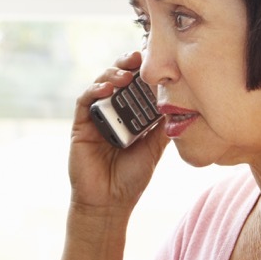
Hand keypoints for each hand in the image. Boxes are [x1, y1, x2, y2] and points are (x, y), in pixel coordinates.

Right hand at [68, 51, 168, 212]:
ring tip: (125, 74)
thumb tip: (180, 102)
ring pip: (100, 84)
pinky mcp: (80, 126)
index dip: (143, 71)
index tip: (157, 58)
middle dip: (127, 65)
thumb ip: (162, 126)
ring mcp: (96, 118)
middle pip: (117, 79)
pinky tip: (108, 88)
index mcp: (130, 116)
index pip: (136, 86)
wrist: (110, 203)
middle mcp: (112, 113)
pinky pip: (84, 101)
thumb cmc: (131, 178)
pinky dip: (95, 90)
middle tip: (139, 56)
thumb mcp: (154, 148)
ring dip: (112, 74)